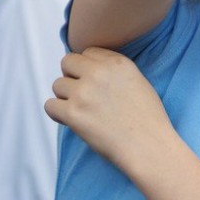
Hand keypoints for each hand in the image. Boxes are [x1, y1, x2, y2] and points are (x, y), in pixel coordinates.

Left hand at [45, 48, 175, 170]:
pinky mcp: (73, 113)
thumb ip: (114, 71)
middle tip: (82, 95)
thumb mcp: (138, 82)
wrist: (149, 147)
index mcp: (117, 63)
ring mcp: (83, 92)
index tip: (93, 82)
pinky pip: (50, 106)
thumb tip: (90, 71)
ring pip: (57, 85)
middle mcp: (98, 73)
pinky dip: (57, 114)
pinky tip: (70, 121)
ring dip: (65, 97)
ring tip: (81, 111)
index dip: (87, 68)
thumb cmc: (147, 120)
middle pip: (67, 62)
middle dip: (72, 77)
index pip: (88, 52)